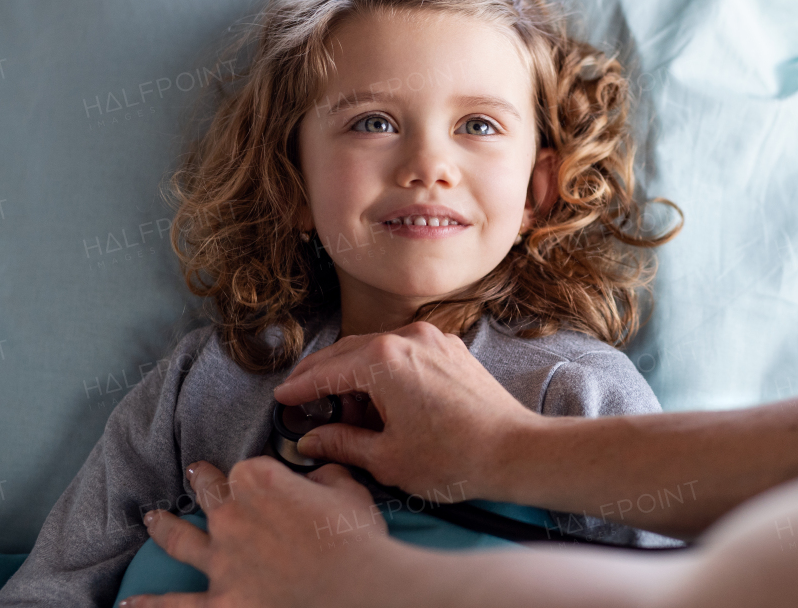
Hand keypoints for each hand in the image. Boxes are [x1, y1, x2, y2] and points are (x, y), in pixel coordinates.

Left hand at [122, 458, 391, 607]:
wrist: (356, 587)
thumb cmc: (355, 537)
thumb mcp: (347, 488)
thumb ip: (322, 476)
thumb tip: (314, 478)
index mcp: (259, 480)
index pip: (247, 469)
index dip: (260, 475)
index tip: (272, 482)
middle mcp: (232, 515)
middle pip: (209, 493)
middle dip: (201, 481)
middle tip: (195, 473)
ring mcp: (221, 561)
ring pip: (180, 539)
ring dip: (164, 527)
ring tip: (152, 520)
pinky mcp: (222, 602)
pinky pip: (178, 606)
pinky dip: (150, 605)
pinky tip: (128, 605)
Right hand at [274, 321, 541, 500]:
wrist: (514, 451)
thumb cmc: (454, 458)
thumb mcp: (386, 459)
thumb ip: (341, 443)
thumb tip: (312, 441)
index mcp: (384, 360)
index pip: (326, 370)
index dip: (300, 388)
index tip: (283, 399)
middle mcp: (407, 338)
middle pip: (348, 353)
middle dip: (323, 379)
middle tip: (304, 404)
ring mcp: (432, 339)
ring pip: (376, 351)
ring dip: (356, 377)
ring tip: (349, 419)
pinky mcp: (450, 349)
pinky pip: (405, 353)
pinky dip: (385, 373)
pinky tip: (382, 405)